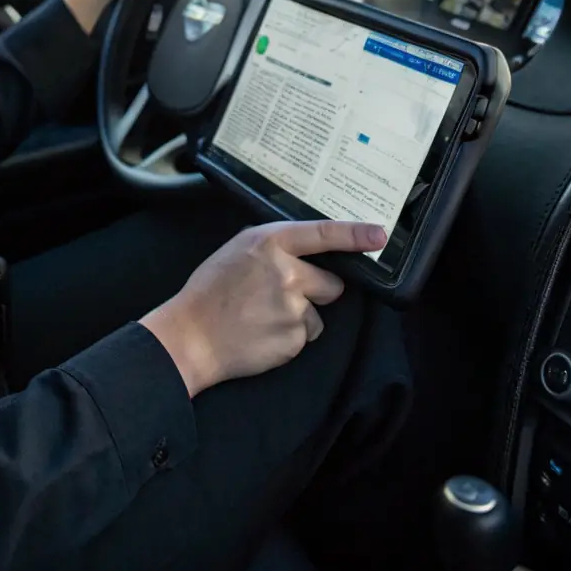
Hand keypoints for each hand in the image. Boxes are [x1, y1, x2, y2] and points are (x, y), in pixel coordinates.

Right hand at [139, 219, 387, 396]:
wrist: (191, 336)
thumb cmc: (210, 291)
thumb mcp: (238, 250)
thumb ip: (273, 247)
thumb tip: (306, 250)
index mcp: (269, 241)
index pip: (322, 233)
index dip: (355, 234)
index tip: (379, 235)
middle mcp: (286, 270)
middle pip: (331, 281)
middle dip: (315, 289)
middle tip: (280, 295)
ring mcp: (292, 305)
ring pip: (318, 312)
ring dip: (300, 316)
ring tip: (264, 317)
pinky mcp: (294, 336)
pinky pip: (306, 335)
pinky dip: (290, 337)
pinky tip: (263, 333)